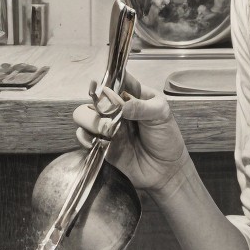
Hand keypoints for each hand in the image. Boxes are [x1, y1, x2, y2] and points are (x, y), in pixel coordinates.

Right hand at [72, 71, 190, 191]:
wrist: (165, 170)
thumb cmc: (167, 138)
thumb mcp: (162, 116)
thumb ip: (143, 107)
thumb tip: (123, 105)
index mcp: (132, 96)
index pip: (115, 79)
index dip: (108, 80)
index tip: (106, 87)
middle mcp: (116, 109)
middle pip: (94, 97)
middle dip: (98, 104)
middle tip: (111, 114)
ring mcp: (107, 126)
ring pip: (83, 115)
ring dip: (91, 121)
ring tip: (108, 131)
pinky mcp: (101, 144)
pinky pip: (83, 136)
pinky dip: (85, 137)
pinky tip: (99, 142)